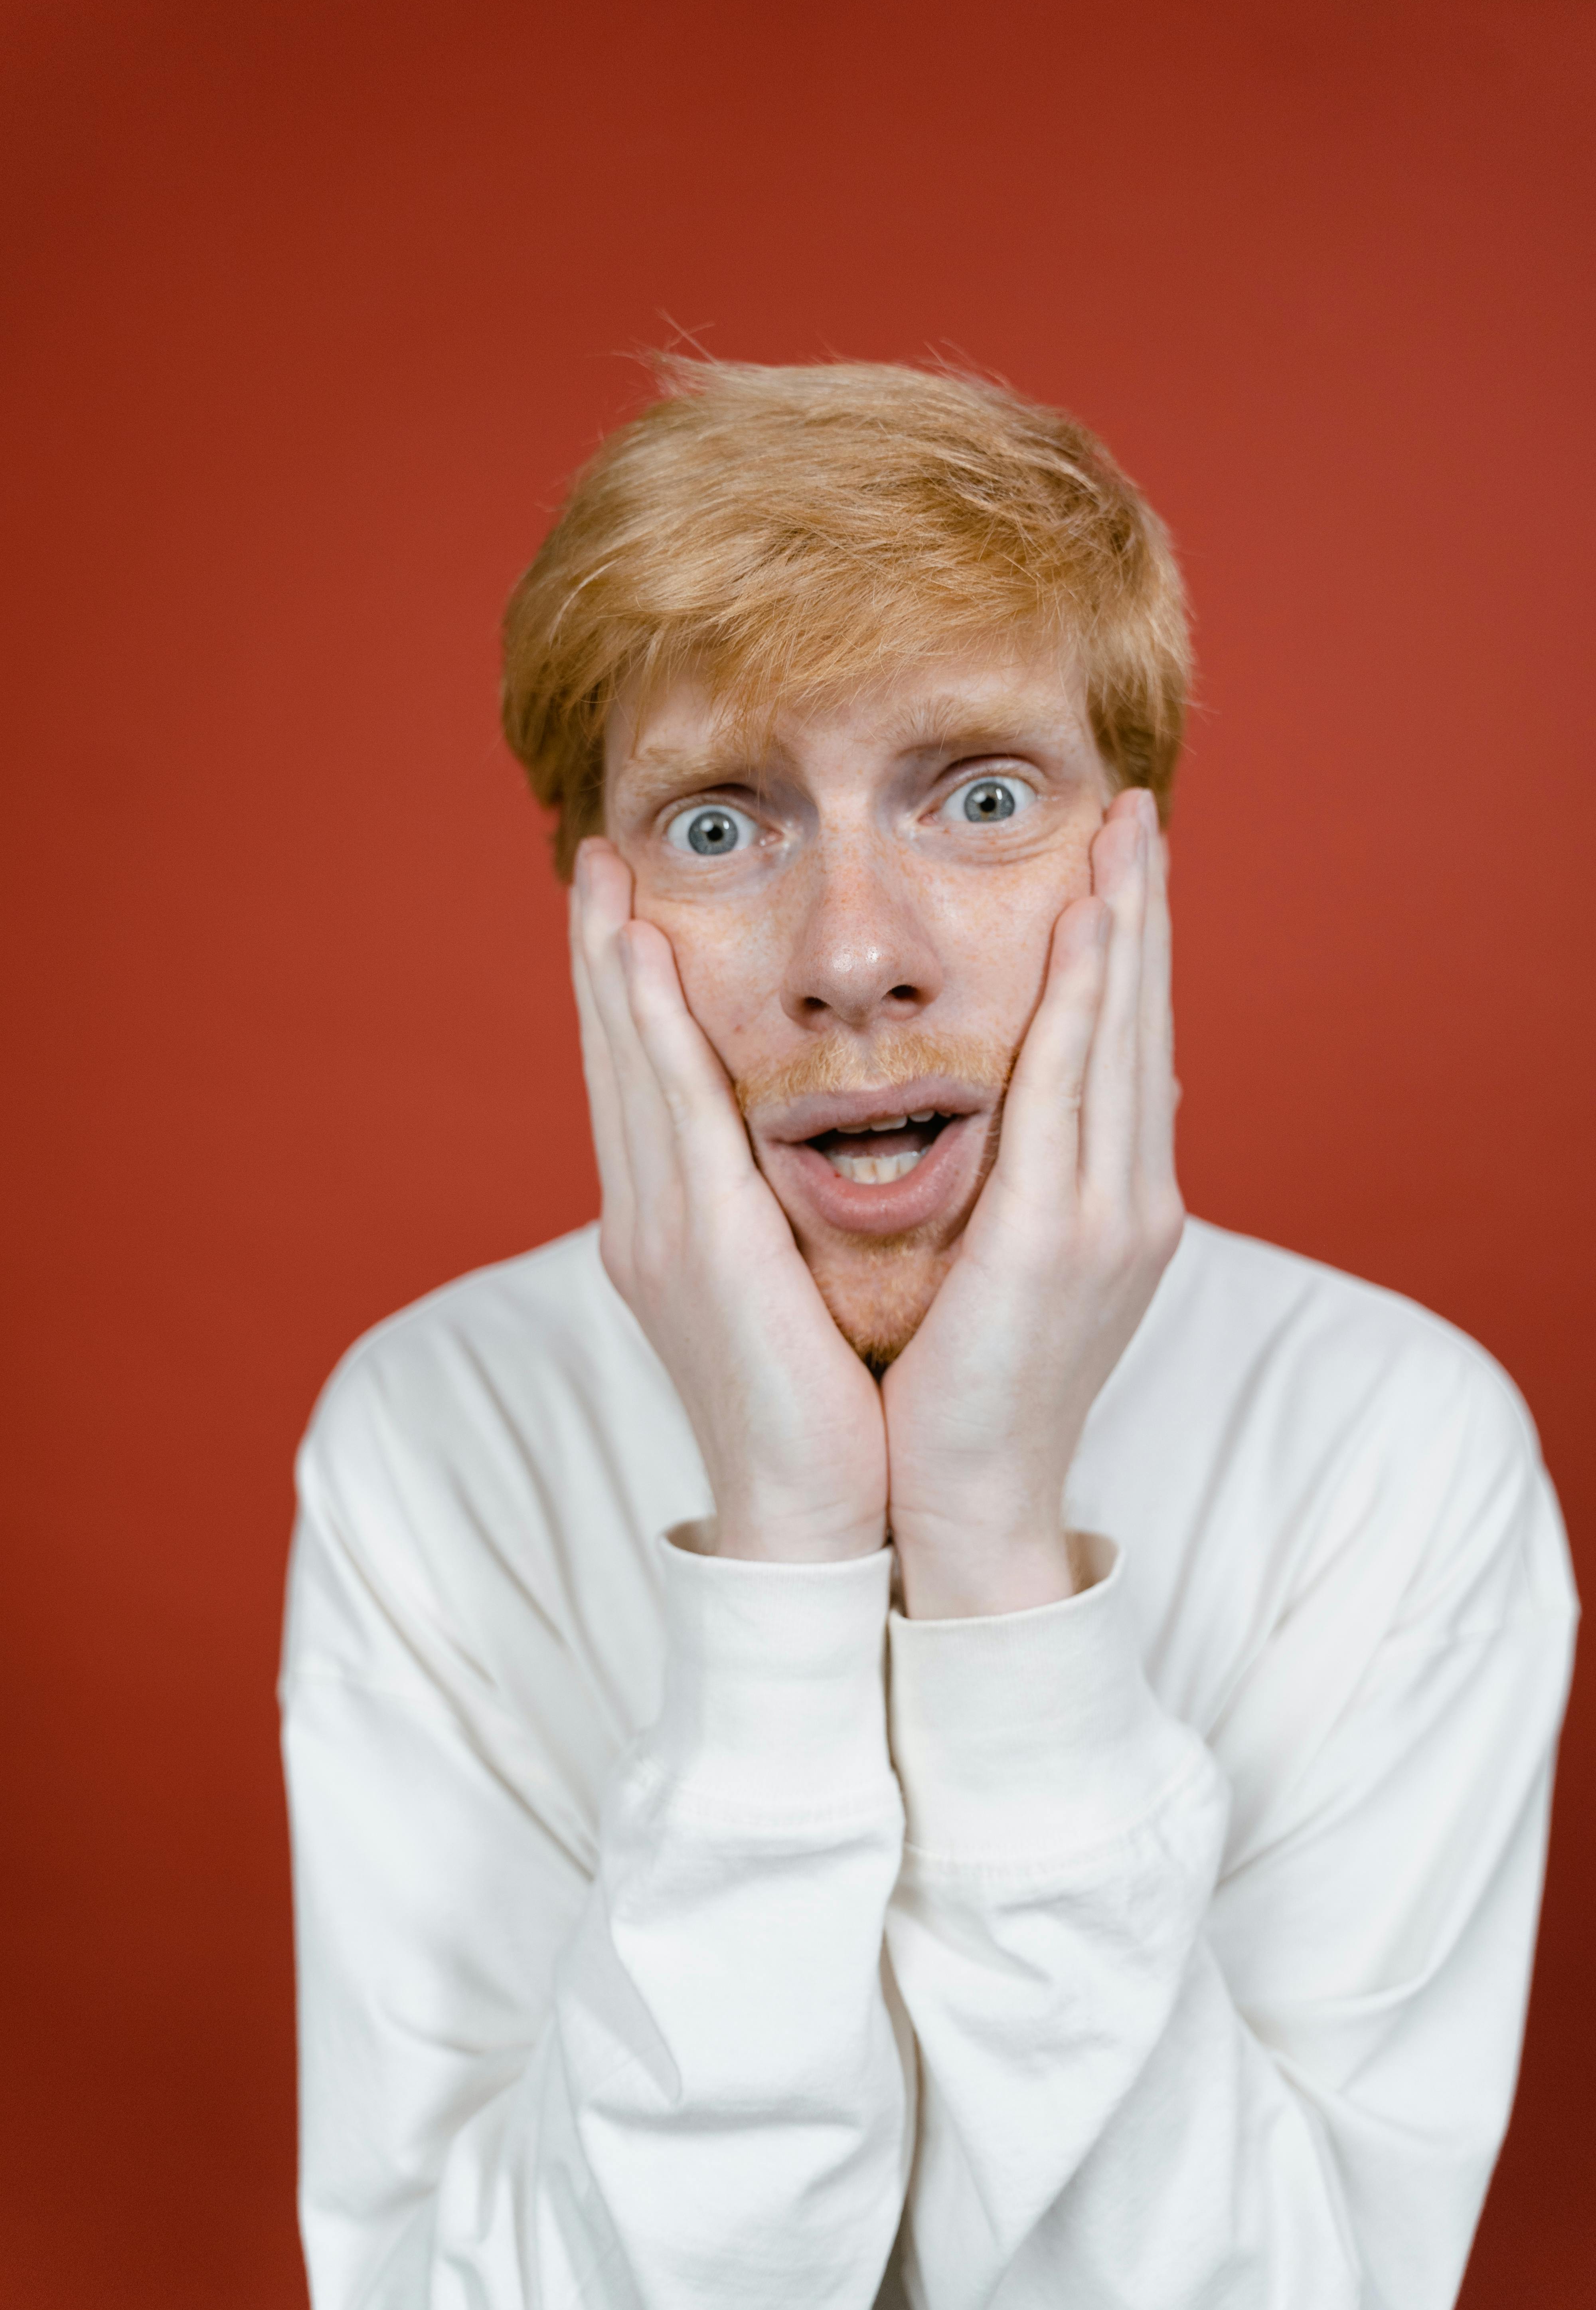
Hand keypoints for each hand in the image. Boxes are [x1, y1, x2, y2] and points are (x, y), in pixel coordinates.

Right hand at [571, 839, 888, 1563]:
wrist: (811, 1509)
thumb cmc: (819, 1401)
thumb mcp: (787, 1284)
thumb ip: (774, 1212)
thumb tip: (795, 1158)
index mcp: (671, 1226)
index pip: (642, 1082)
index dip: (622, 992)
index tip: (624, 908)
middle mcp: (647, 1216)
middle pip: (613, 1057)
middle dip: (597, 954)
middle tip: (595, 857)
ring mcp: (660, 1228)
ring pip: (628, 1064)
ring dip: (608, 961)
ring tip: (603, 873)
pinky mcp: (699, 1242)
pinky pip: (671, 1108)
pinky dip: (647, 1026)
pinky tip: (636, 953)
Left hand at [881, 789, 1183, 1616]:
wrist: (965, 1498)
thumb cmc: (965, 1386)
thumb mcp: (1007, 1268)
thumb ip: (1027, 1188)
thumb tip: (1025, 1120)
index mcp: (1113, 1205)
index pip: (1125, 1049)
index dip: (1129, 954)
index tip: (1119, 868)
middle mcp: (1131, 1198)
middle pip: (1142, 1024)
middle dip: (1143, 913)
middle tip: (1140, 811)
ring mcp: (1109, 1217)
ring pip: (1124, 1037)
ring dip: (1127, 927)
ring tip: (1127, 832)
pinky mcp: (1061, 1238)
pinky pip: (1075, 1090)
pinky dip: (1087, 1001)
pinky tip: (1088, 926)